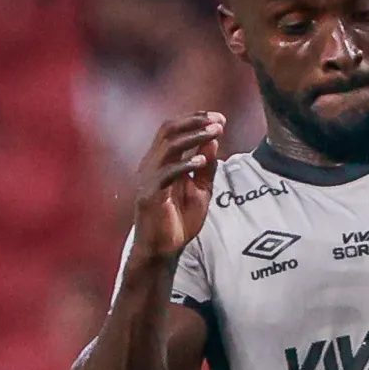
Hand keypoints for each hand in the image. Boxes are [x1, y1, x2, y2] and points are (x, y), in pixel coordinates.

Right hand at [133, 111, 224, 256]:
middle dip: (194, 122)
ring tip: (214, 134)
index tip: (220, 118)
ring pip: (167, 148)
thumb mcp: (200, 190)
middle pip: (168, 131)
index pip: (174, 130)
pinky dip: (183, 165)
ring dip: (192, 138)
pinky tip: (200, 161)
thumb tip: (213, 139)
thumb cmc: (179, 220)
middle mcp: (151, 165)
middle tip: (218, 121)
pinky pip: (165, 175)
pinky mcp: (149, 196)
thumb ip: (206, 167)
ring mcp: (148, 179)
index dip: (195, 120)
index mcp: (162, 161)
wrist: (163, 251)